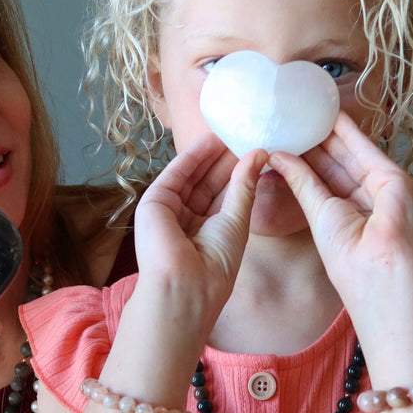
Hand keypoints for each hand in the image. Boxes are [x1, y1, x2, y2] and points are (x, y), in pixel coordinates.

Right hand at [134, 134, 264, 334]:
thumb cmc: (216, 263)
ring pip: (193, 176)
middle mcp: (187, 219)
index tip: (255, 149)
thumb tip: (258, 154)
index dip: (238, 171)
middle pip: (208, 182)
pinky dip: (192, 156)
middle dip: (225, 159)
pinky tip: (210, 139)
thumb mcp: (237, 219)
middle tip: (244, 132)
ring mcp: (169, 211)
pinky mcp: (154, 202)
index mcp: (207, 230)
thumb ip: (244, 185)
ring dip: (210, 154)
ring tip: (231, 129)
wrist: (187, 283)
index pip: (223, 194)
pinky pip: (176, 174)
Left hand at [268, 112, 412, 299]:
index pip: (323, 180)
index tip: (287, 140)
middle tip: (294, 120)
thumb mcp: (317, 212)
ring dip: (331, 134)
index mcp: (347, 215)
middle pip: (337, 165)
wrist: (379, 269)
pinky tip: (334, 115)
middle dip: (316, 144)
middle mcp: (366, 201)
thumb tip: (278, 157)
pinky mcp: (394, 177)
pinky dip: (351, 132)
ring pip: (351, 155)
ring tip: (309, 112)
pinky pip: (368, 150)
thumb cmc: (348, 257)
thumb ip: (301, 181)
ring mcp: (382, 188)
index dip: (306, 160)